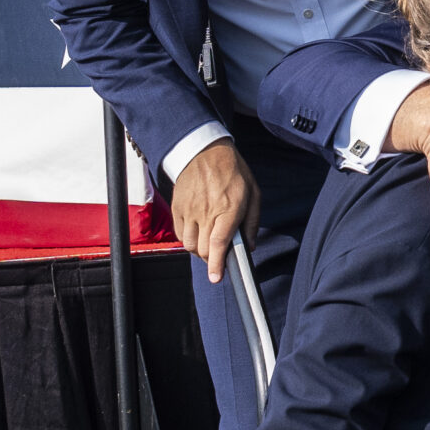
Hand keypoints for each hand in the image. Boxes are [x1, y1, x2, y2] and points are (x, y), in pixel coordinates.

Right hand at [171, 137, 259, 283]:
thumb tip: (250, 246)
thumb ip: (252, 222)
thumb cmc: (232, 171)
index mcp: (228, 209)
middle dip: (211, 260)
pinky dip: (189, 239)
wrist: (203, 151)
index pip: (218, 243)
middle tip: (219, 257)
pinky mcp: (177, 208)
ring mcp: (188, 211)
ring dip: (199, 251)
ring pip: (189, 245)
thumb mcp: (253, 193)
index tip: (216, 278)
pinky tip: (198, 232)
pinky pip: (180, 234)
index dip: (217, 265)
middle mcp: (206, 212)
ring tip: (209, 243)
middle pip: (202, 250)